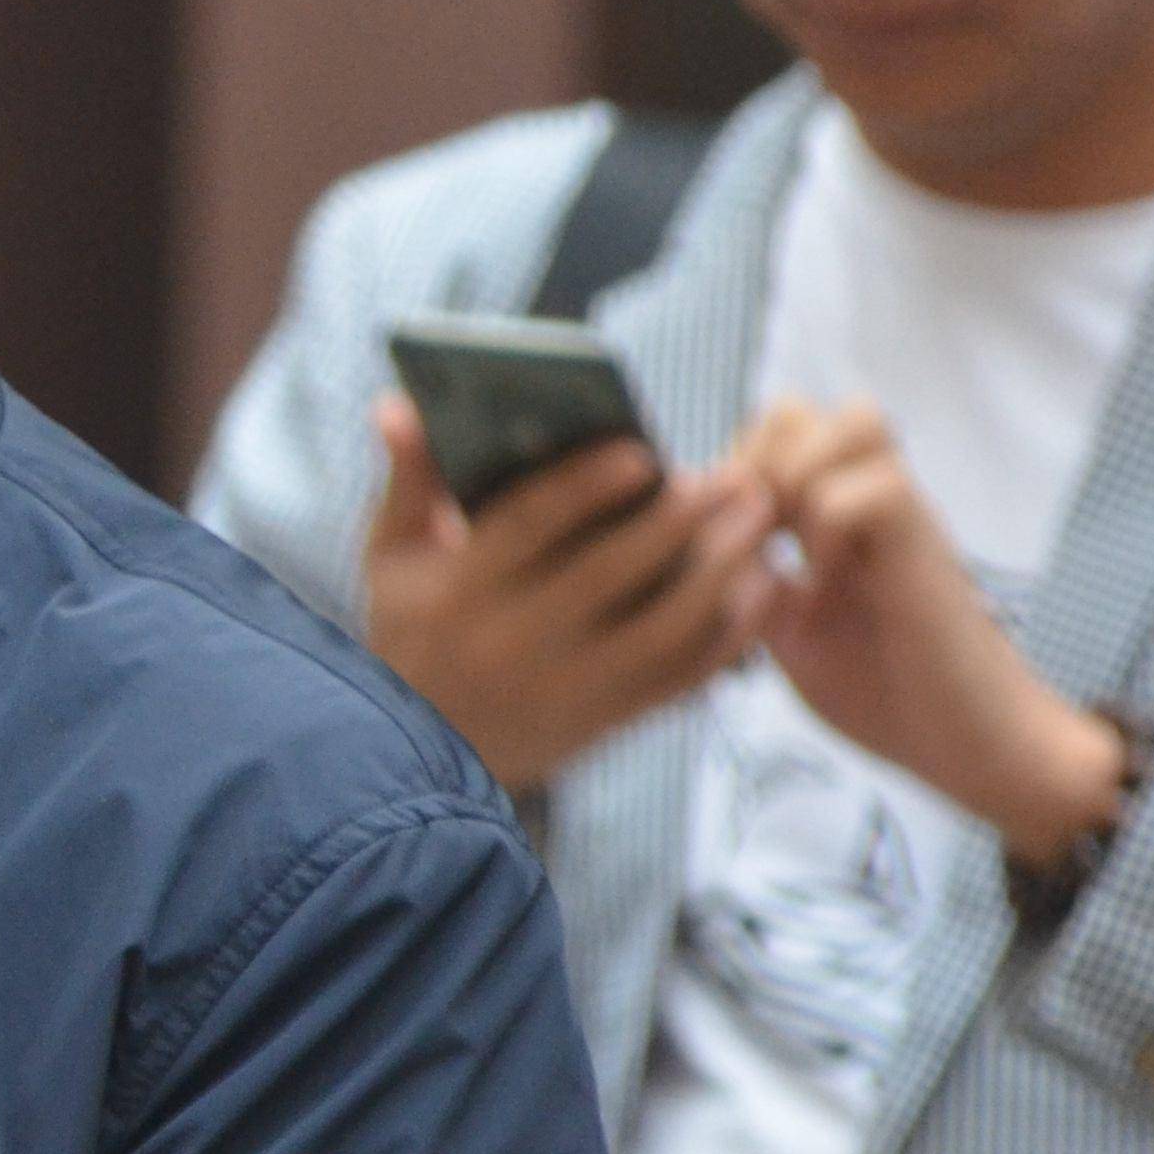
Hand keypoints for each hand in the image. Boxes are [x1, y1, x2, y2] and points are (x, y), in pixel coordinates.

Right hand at [363, 395, 775, 789]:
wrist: (418, 749)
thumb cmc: (408, 631)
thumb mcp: (391, 557)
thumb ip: (406, 479)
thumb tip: (399, 404)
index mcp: (458, 591)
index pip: (524, 530)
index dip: (583, 489)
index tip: (642, 453)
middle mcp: (510, 641)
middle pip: (607, 575)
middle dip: (678, 522)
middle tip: (732, 477)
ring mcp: (562, 687)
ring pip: (659, 631)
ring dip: (720, 574)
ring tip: (759, 523)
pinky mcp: (602, 719)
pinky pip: (680, 679)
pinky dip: (730, 635)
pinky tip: (762, 589)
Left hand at [735, 398, 1126, 862]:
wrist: (965, 741)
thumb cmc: (883, 692)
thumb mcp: (785, 633)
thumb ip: (745, 581)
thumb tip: (692, 535)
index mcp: (829, 515)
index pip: (765, 433)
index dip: (729, 472)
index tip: (725, 541)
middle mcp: (866, 498)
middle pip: (796, 407)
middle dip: (752, 462)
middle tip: (754, 535)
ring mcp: (900, 512)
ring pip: (845, 419)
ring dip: (794, 479)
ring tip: (789, 546)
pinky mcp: (924, 537)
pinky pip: (865, 488)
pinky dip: (827, 527)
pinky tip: (826, 579)